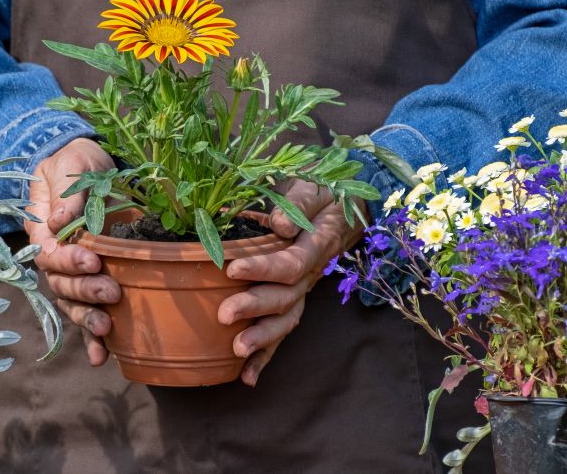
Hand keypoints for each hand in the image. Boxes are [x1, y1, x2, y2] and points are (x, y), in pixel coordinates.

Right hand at [25, 138, 117, 365]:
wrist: (91, 164)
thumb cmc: (77, 162)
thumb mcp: (72, 166)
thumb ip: (69, 194)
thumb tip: (62, 220)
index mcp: (43, 230)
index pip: (50, 254)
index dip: (69, 260)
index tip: (94, 259)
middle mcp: (55, 257)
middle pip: (61, 284)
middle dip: (85, 291)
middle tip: (111, 291)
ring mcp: (73, 273)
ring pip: (72, 304)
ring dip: (88, 320)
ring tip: (107, 329)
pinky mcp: (93, 280)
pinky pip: (88, 313)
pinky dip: (93, 339)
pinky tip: (104, 358)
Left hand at [218, 181, 365, 385]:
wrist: (342, 211)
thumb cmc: (320, 196)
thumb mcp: (313, 188)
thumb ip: (298, 203)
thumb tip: (279, 225)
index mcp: (314, 245)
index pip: (289, 263)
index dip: (262, 268)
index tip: (232, 268)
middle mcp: (310, 275)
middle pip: (285, 298)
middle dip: (254, 308)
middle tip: (224, 314)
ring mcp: (302, 292)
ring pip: (285, 320)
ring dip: (262, 340)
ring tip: (237, 351)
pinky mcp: (292, 301)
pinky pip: (281, 332)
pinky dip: (266, 357)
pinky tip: (246, 377)